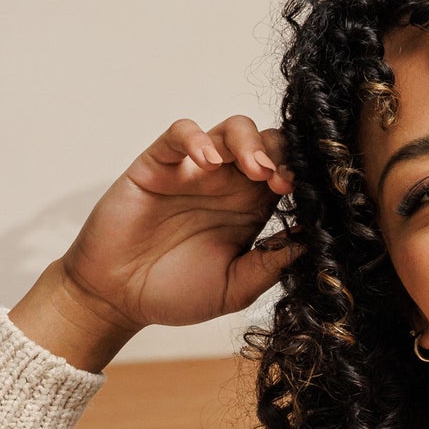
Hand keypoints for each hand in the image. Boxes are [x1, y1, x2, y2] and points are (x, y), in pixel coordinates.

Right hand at [58, 116, 301, 330]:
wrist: (118, 298)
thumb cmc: (175, 293)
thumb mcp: (234, 288)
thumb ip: (269, 266)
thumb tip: (311, 243)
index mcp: (251, 210)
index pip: (287, 175)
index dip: (301, 178)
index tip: (307, 197)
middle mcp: (227, 184)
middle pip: (267, 143)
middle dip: (282, 154)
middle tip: (282, 181)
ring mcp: (193, 171)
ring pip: (231, 129)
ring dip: (250, 142)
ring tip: (255, 169)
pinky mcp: (158, 164)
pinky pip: (179, 133)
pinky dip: (196, 138)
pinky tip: (207, 162)